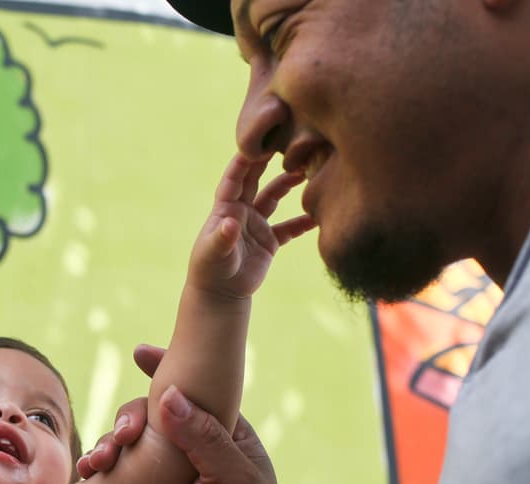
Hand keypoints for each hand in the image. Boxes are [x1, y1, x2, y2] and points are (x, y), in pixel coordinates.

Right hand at [79, 344, 282, 483]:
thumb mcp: (232, 482)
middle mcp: (190, 450)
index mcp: (223, 437)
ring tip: (102, 459)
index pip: (194, 393)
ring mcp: (161, 473)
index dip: (168, 370)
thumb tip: (170, 396)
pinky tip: (90, 471)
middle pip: (151, 412)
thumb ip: (204, 438)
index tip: (142, 353)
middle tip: (124, 433)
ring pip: (126, 439)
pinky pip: (112, 470)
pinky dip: (98, 464)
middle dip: (129, 414)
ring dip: (109, 440)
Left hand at [191, 154, 312, 299]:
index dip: (243, 161)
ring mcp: (256, 225)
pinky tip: (318, 215)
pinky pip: (289, 228)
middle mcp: (241, 212)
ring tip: (305, 172)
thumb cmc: (210, 271)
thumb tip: (231, 224)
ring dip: (287, 185)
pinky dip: (303, 222)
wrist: (220, 293)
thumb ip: (222, 238)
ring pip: (274, 198)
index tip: (256, 143)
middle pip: (255, 180)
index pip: (233, 179)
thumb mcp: (214, 254)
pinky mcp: (269, 241)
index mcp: (224, 209)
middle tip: (284, 143)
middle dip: (267, 162)